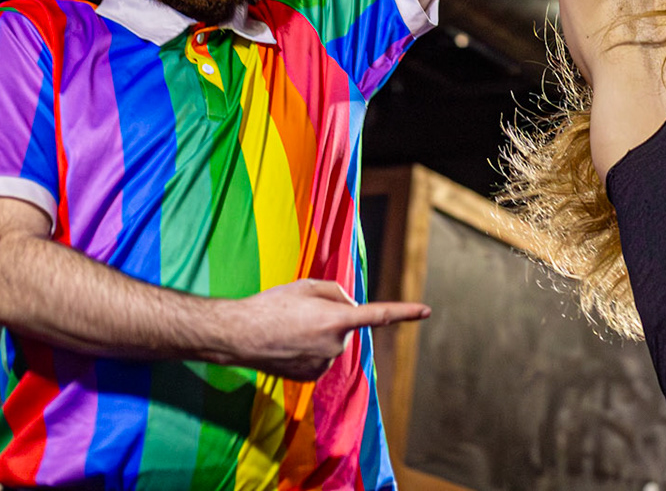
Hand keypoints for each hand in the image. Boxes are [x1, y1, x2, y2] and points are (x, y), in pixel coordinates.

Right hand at [217, 279, 428, 381]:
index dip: (404, 312)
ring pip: (332, 342)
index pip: (378, 314)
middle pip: (345, 325)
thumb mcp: (307, 286)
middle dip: (332, 316)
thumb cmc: (272, 305)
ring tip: (289, 329)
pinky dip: (309, 350)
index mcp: (337, 319)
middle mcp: (335, 345)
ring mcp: (324, 364)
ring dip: (318, 334)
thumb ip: (337, 293)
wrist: (239, 336)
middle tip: (300, 312)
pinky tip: (287, 346)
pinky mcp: (312, 377)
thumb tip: (351, 307)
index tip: (426, 311)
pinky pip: (320, 358)